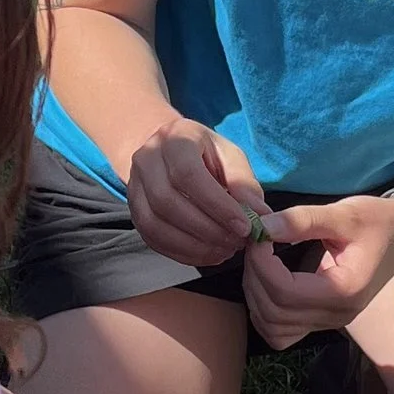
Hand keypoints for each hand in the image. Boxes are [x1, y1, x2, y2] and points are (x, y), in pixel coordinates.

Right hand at [125, 117, 284, 266]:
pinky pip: (152, 239)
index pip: (188, 175)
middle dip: (206, 229)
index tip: (244, 227)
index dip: (217, 205)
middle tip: (235, 242)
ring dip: (193, 245)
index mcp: (174, 139)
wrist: (169, 153)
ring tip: (224, 250)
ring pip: (155, 225)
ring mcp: (134, 186)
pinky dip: (182, 253)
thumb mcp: (230, 157)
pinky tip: (207, 254)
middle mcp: (146, 160)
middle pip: (167, 202)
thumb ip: (244, 183)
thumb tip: (259, 216)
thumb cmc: (206, 154)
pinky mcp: (134, 211)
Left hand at [241, 191, 393, 352]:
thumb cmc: (379, 222)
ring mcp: (330, 322)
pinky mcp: (322, 321)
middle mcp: (337, 315)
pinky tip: (267, 282)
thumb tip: (261, 227)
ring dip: (256, 297)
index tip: (259, 235)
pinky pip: (282, 332)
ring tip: (260, 263)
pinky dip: (265, 312)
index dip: (261, 265)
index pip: (285, 292)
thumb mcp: (345, 213)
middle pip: (274, 314)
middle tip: (256, 245)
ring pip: (273, 329)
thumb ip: (303, 220)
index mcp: (345, 291)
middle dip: (254, 277)